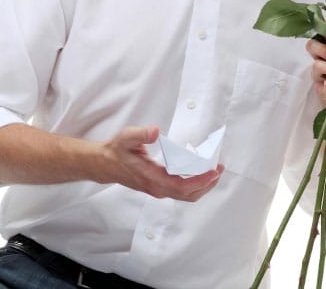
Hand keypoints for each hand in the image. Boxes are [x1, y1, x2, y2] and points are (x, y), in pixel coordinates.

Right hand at [102, 126, 222, 200]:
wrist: (106, 165)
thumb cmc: (117, 151)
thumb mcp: (126, 137)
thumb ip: (140, 134)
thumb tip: (155, 131)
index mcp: (151, 177)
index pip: (180, 185)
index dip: (199, 181)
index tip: (213, 171)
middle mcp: (157, 188)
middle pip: (188, 194)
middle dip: (207, 183)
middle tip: (219, 169)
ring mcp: (159, 190)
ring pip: (186, 195)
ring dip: (203, 186)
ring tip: (214, 171)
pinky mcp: (160, 188)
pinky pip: (182, 192)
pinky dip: (195, 185)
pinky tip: (201, 173)